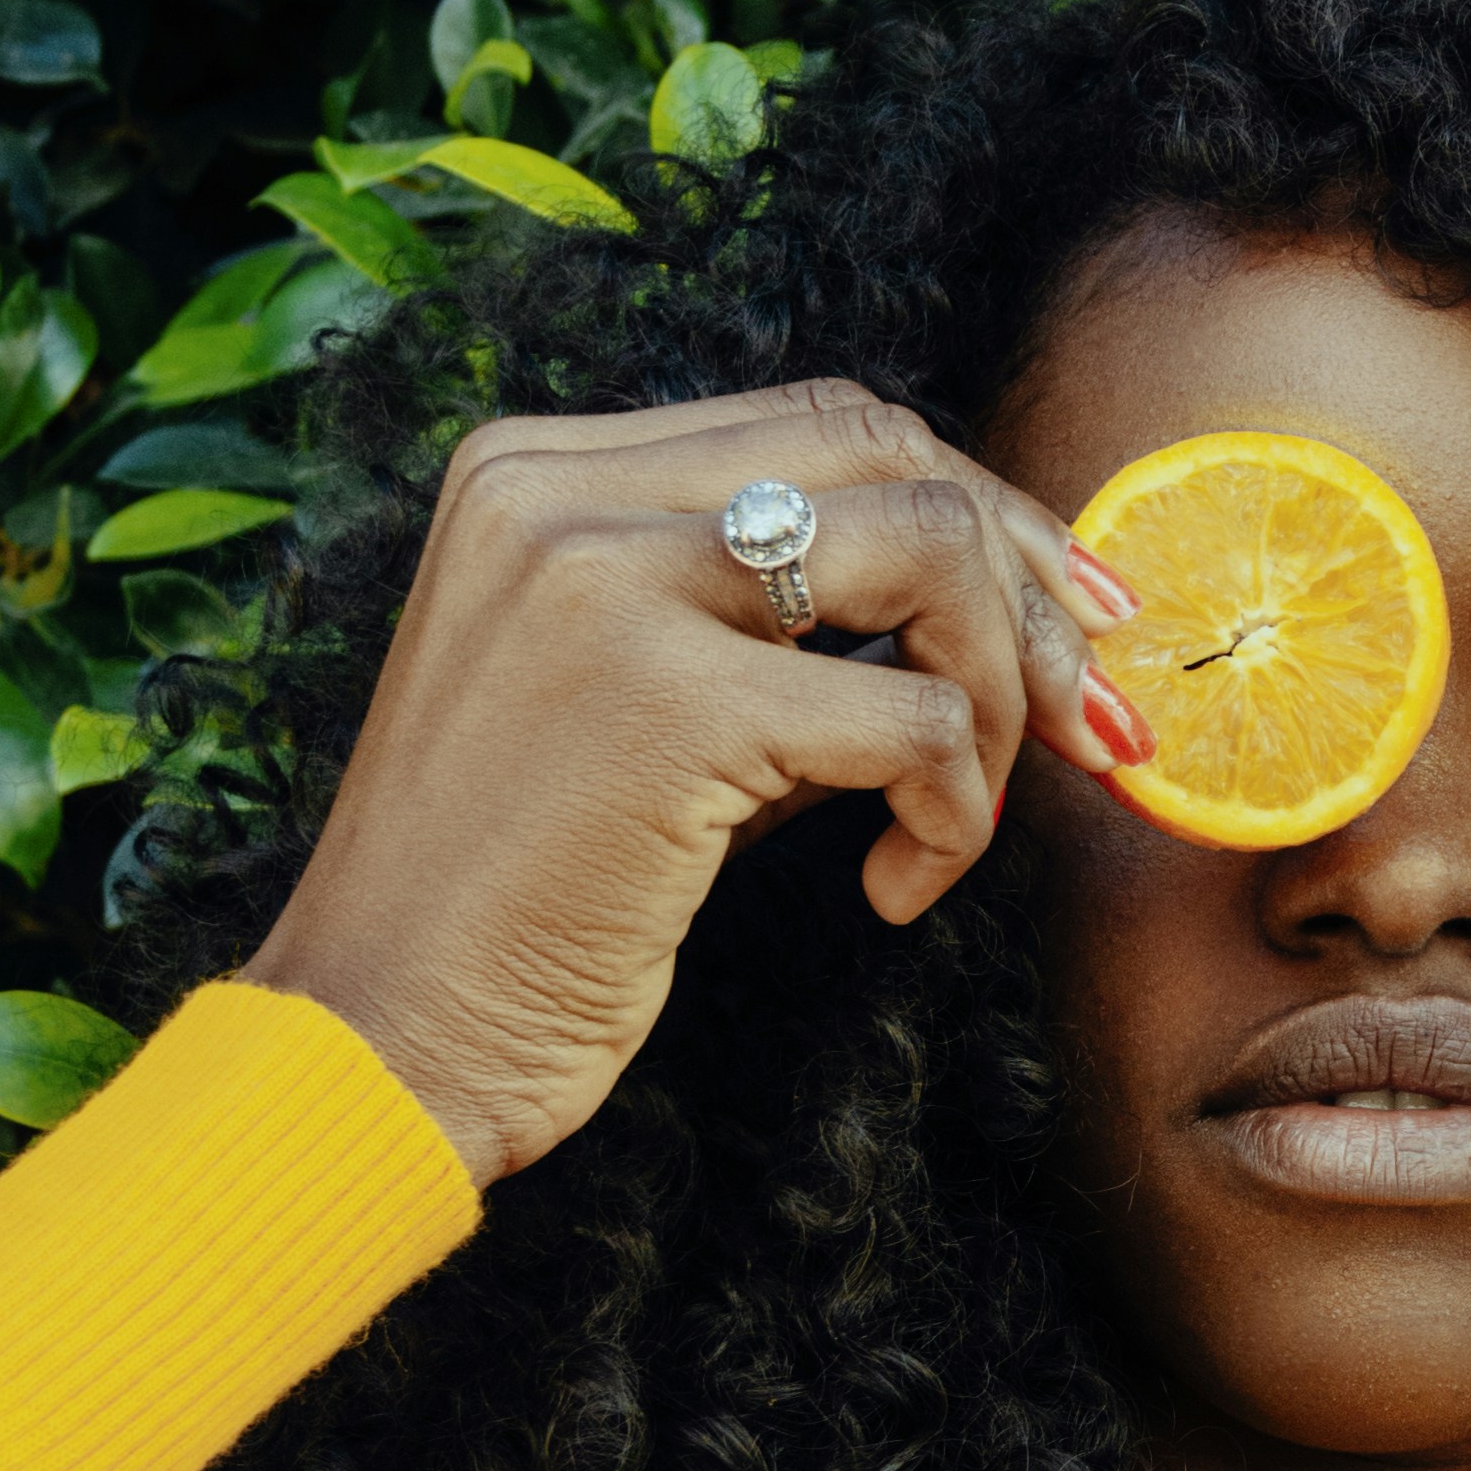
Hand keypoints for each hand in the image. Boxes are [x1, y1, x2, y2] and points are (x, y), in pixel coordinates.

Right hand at [240, 377, 1145, 1187]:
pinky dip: (951, 810)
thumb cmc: (515, 907)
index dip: (974, 508)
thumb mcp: (633, 711)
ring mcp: (606, 580)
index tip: (1067, 613)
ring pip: (928, 552)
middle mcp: (559, 492)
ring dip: (996, 698)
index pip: (823, 425)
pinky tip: (894, 886)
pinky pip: (912, 717)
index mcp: (536, 471)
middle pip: (892, 454)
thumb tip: (986, 612)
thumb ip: (763, 630)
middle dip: (1025, 583)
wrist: (382, 1045)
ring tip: (960, 815)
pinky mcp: (665, 700)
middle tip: (1088, 717)